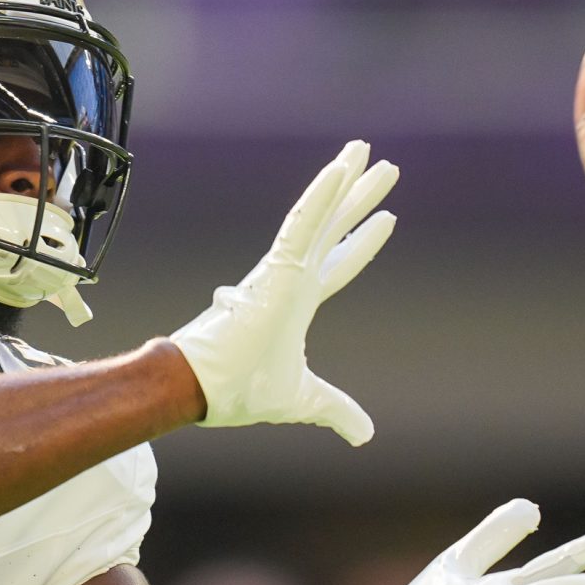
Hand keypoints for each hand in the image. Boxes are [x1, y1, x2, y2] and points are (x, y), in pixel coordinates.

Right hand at [168, 140, 397, 444]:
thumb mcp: (303, 401)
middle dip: (359, 197)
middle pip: (334, 228)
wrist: (197, 390)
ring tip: (366, 150)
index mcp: (295, 303)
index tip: (386, 219)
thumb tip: (366, 434)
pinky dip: (322, 196)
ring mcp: (283, 270)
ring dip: (345, 182)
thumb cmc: (237, 390)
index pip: (338, 265)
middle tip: (383, 164)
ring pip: (321, 215)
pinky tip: (341, 169)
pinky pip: (304, 224)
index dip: (362, 243)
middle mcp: (291, 279)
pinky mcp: (276, 268)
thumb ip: (335, 409)